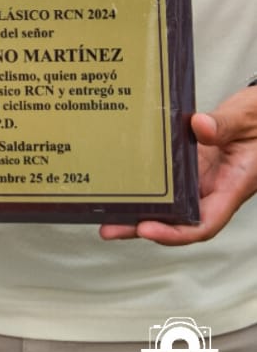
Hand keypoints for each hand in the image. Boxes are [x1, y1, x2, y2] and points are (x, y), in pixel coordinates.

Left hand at [100, 86, 256, 244]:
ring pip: (170, 203)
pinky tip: (124, 183)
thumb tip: (200, 126)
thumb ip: (224, 124)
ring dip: (140, 210)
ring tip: (107, 214)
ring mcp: (201, 177)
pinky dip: (148, 185)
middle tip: (110, 229)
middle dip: (144, 227)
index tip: (147, 229)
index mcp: (232, 186)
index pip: (204, 223)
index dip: (175, 232)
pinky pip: (169, 180)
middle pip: (179, 220)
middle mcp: (214, 188)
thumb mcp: (245, 119)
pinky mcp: (191, 164)